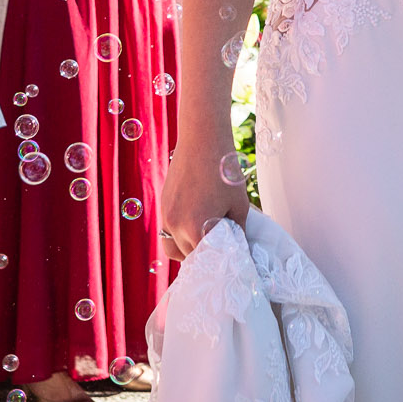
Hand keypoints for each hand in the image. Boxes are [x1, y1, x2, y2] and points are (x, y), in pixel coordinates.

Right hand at [159, 143, 249, 260]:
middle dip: (203, 257)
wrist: (202, 139)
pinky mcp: (163, 205)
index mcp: (197, 228)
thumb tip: (239, 247)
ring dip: (186, 250)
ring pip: (172, 248)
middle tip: (219, 250)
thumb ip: (237, 230)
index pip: (206, 260)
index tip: (229, 261)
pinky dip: (179, 234)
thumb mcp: (239, 204)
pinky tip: (195, 224)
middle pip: (188, 257)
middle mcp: (176, 226)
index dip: (218, 262)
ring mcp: (166, 216)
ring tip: (204, 241)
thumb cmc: (225, 170)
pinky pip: (168, 230)